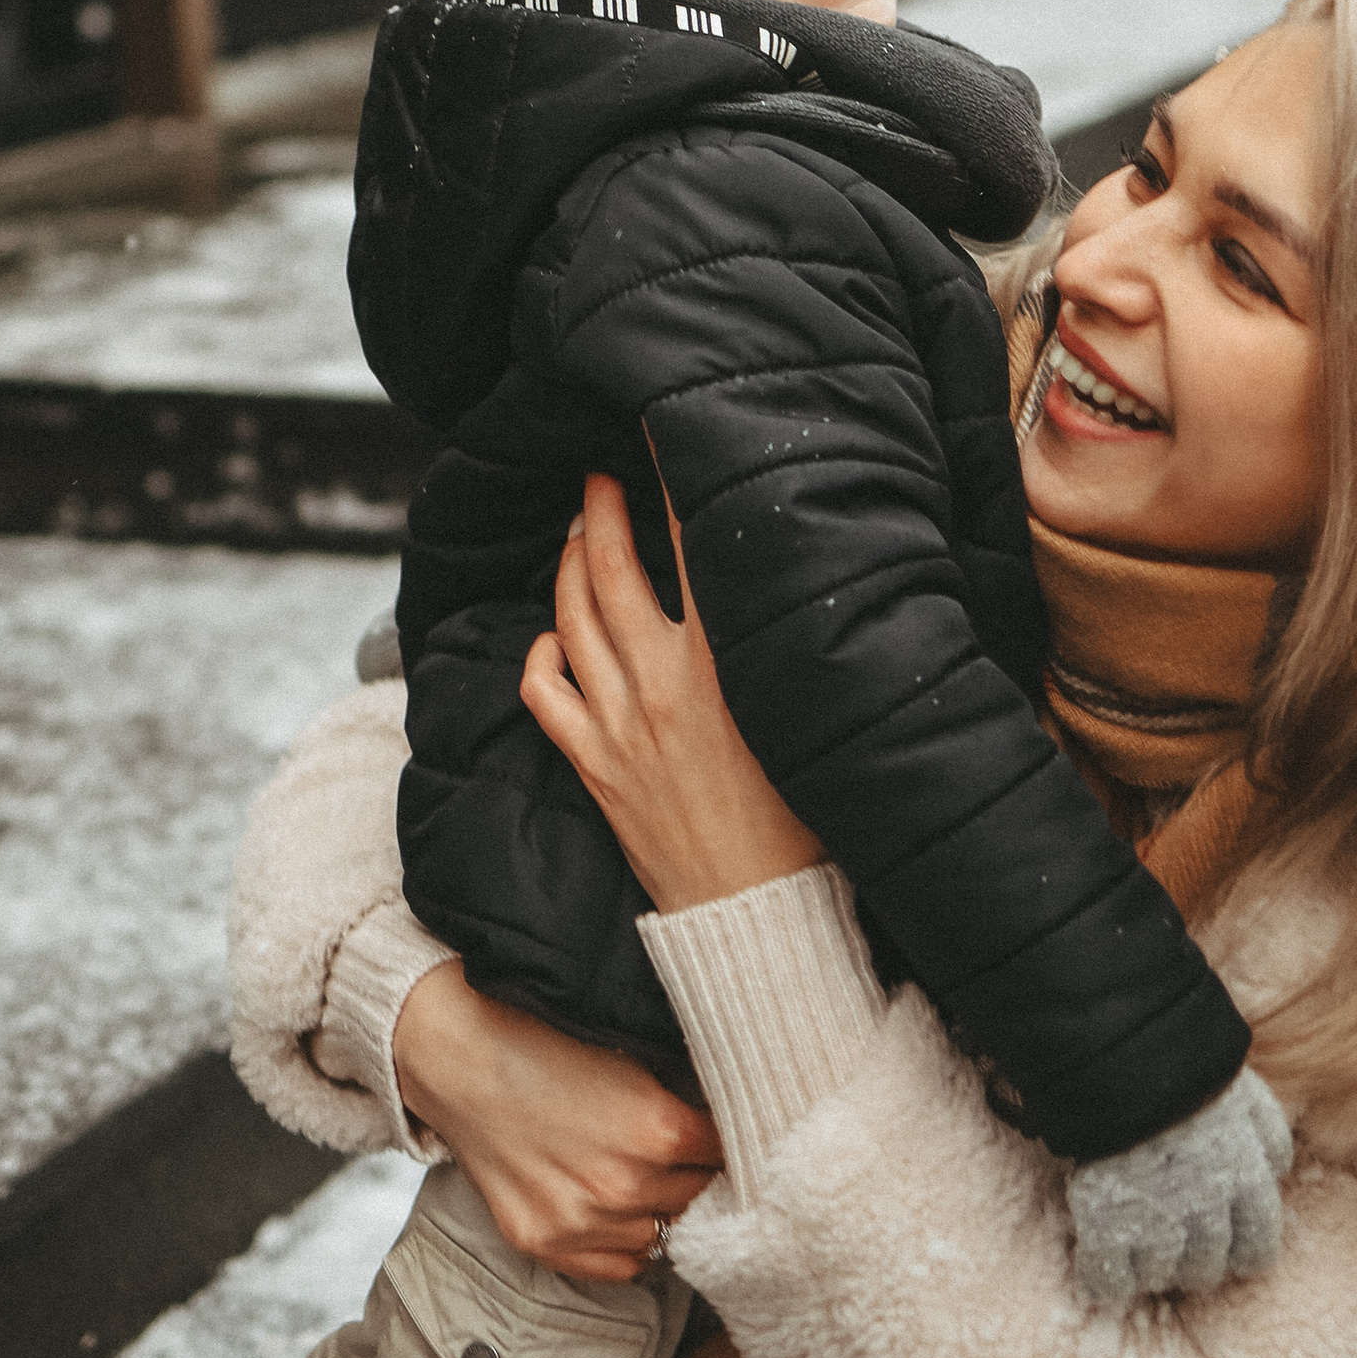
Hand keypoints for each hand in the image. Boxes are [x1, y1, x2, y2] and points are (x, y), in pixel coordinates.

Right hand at [390, 957, 720, 1282]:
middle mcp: (626, 1186)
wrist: (459, 1060)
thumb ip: (684, 1100)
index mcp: (658, 1129)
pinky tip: (622, 1209)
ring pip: (666, 1235)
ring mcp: (584, 1223)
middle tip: (690, 1154)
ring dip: (665, 1209)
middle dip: (701, 1174)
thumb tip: (737, 1121)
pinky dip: (631, 1241)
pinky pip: (623, 1265)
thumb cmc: (544, 1045)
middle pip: (703, 1197)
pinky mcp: (547, 1245)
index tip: (733, 1133)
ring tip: (649, 1177)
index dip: (733, 1139)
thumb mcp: (631, 1058)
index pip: (732, 1154)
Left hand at [519, 472, 816, 910]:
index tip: (660, 444)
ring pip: (572, 620)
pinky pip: (545, 693)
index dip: (674, 487)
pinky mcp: (595, 767)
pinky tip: (553, 638)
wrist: (761, 913)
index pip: (693, 548)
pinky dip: (542, 654)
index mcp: (724, 665)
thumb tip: (813, 582)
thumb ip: (800, 645)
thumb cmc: (811, 822)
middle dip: (601, 511)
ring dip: (571, 566)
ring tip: (579, 532)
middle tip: (599, 474)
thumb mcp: (814, 713)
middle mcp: (661, 685)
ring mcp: (619, 725)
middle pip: (611, 571)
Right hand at [1067, 1067, 1295, 1311]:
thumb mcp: (1247, 1095)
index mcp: (1246, 1184)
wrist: (1125, 1063)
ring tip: (1132, 1244)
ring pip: (1160, 1275)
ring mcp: (1155, 1223)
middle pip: (1206, 1269)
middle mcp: (1207, 1214)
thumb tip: (1279, 1168)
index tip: (1224, 1244)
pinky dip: (1104, 1279)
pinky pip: (1109, 1279)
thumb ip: (1268, 1135)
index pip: (1257, 1251)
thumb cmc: (1188, 1070)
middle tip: (1170, 1241)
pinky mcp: (1106, 1225)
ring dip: (1148, 1266)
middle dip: (1191, 1261)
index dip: (1239, 1253)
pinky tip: (1098, 1265)